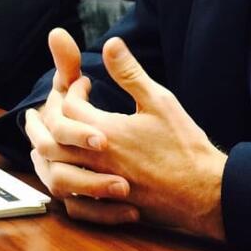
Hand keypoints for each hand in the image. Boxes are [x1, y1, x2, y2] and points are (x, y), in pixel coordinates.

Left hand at [27, 29, 226, 239]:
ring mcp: (102, 187)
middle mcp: (98, 160)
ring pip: (57, 173)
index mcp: (107, 132)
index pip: (69, 109)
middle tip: (49, 108)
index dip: (71, 91)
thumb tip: (111, 43)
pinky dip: (64, 189)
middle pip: (52, 141)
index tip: (84, 84)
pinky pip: (73, 204)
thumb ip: (130, 73)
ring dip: (47, 155)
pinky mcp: (110, 207)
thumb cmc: (185, 144)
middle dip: (45, 122)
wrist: (205, 191)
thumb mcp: (160, 101)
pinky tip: (68, 177)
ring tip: (48, 141)